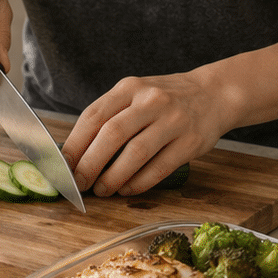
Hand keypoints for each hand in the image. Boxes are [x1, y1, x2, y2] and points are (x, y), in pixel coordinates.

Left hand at [61, 70, 237, 196]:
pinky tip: (127, 189)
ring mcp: (173, 120)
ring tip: (102, 190)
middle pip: (112, 134)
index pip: (94, 115)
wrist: (214, 94)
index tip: (63, 166)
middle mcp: (151, 100)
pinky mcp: (191, 142)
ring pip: (136, 153)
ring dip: (114, 177)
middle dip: (90, 163)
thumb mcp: (136, 94)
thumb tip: (76, 154)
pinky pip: (160, 167)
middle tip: (79, 183)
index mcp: (130, 87)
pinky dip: (139, 183)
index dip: (75, 144)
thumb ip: (110, 116)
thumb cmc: (165, 100)